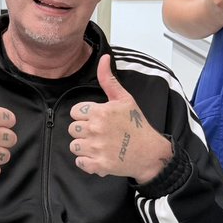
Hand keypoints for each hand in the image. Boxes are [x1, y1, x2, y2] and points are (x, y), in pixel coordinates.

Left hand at [68, 55, 172, 184]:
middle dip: (83, 130)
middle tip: (99, 132)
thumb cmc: (137, 125)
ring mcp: (96, 148)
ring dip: (84, 146)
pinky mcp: (98, 165)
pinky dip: (86, 162)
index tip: (96, 119)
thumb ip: (108, 79)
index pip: (75, 112)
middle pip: (72, 128)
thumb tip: (103, 58)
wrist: (150, 152)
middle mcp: (96, 129)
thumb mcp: (125, 99)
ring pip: (74, 146)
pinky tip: (98, 156)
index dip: (85, 115)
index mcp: (100, 111)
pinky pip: (79, 162)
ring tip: (98, 145)